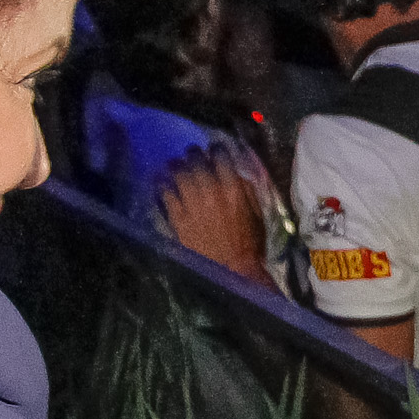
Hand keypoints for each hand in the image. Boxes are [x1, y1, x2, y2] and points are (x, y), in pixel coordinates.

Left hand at [155, 150, 268, 278]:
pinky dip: (162, 184)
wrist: (233, 269)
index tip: (214, 149)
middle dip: (193, 154)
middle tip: (192, 154)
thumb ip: (246, 189)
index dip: (216, 149)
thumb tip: (235, 172)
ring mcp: (191, 204)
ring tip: (174, 164)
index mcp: (233, 188)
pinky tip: (162, 182)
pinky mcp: (178, 218)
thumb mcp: (256, 211)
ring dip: (175, 165)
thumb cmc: (250, 242)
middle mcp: (210, 191)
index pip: (221, 156)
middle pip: (196, 161)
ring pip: (178, 174)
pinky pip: (165, 194)